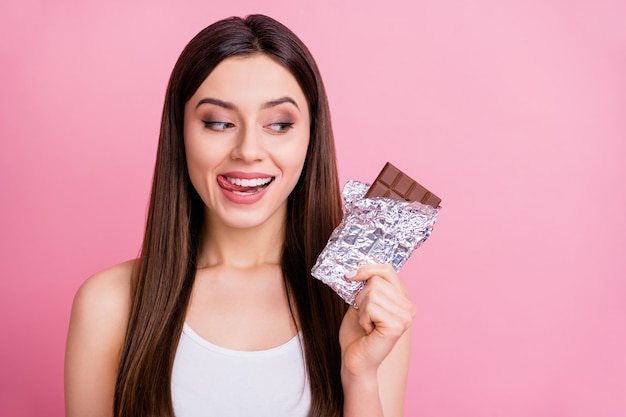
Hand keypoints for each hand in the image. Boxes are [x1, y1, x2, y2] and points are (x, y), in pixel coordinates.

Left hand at [338, 263, 415, 378]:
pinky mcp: (396, 325)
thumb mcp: (362, 303)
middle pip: (377, 280)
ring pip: (372, 293)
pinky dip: (363, 318)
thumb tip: (357, 267)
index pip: (387, 270)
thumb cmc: (357, 335)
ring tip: (367, 324)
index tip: (350, 275)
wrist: (355, 360)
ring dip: (362, 310)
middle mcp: (409, 308)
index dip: (367, 268)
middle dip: (362, 297)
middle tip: (364, 316)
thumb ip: (367, 286)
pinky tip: (368, 331)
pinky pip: (371, 307)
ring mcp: (405, 317)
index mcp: (403, 301)